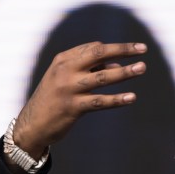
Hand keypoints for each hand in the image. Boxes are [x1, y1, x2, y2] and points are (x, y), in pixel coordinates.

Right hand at [8, 41, 147, 168]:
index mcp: (63, 60)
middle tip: (142, 50)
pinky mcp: (73, 107)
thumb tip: (116, 66)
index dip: (114, 49)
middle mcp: (65, 71)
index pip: (93, 48)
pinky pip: (99, 101)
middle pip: (98, 54)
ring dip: (124, 72)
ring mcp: (68, 89)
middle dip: (122, 50)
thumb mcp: (65, 80)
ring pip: (102, 77)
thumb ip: (88, 71)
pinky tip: (131, 97)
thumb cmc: (53, 100)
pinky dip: (117, 99)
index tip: (132, 50)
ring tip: (141, 69)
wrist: (32, 125)